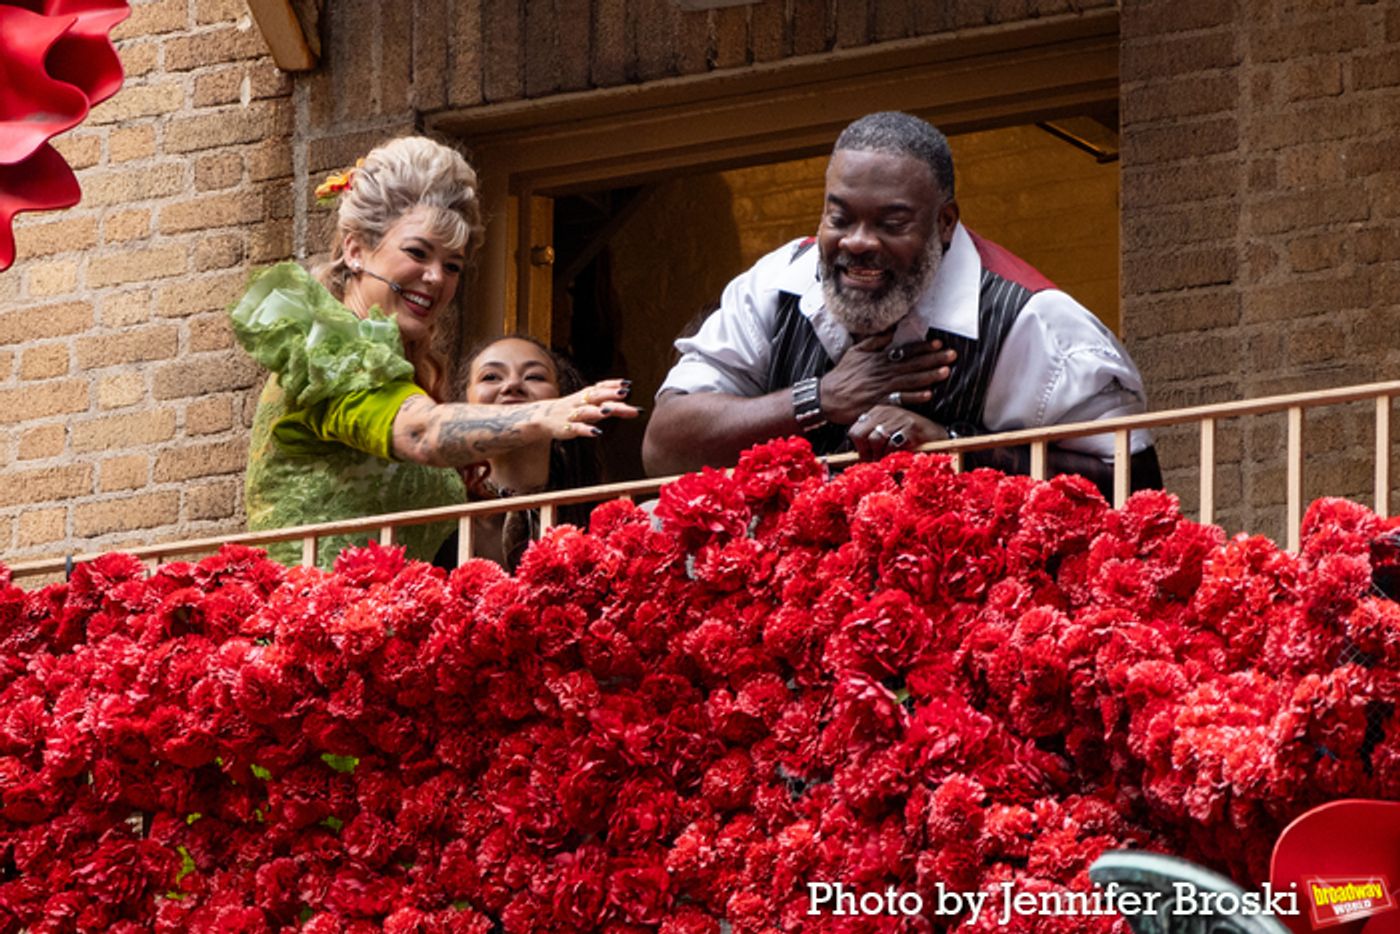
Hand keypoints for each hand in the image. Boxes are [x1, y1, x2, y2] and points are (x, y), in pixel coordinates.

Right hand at [536, 379, 639, 439]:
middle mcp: (581, 402)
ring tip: (609, 411)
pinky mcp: (567, 428)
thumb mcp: (591, 406)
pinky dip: (587, 430)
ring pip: (586, 411)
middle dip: (609, 394)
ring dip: (598, 411)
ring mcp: (573, 415)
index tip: (628, 383)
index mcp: (586, 395)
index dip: (613, 384)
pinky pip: (577, 428)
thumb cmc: (575, 410)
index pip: (600, 387)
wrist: (544, 418)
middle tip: (624, 393)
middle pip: (596, 396)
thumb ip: (612, 406)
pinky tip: (597, 432)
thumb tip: (635, 409)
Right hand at [818, 333, 955, 424]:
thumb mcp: (855, 351)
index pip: (905, 351)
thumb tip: (891, 331)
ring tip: (946, 372)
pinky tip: (928, 394)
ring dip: (929, 376)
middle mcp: (882, 371)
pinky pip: (900, 399)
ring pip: (910, 380)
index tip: (938, 344)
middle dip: (934, 360)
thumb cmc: (842, 374)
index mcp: (878, 358)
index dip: (923, 347)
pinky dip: (914, 397)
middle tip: (952, 356)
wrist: (827, 397)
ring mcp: (881, 388)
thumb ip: (875, 341)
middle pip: (912, 364)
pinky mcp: (879, 403)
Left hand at [847, 405, 948, 460]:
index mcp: (877, 411)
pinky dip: (894, 454)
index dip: (860, 448)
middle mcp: (885, 411)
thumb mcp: (888, 434)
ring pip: (875, 440)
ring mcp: (898, 417)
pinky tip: (900, 455)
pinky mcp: (910, 427)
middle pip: (861, 435)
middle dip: (867, 452)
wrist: (937, 435)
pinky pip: (892, 444)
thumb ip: (872, 439)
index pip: (855, 431)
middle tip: (877, 461)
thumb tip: (859, 457)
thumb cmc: (910, 437)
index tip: (868, 457)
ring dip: (881, 455)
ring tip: (889, 459)